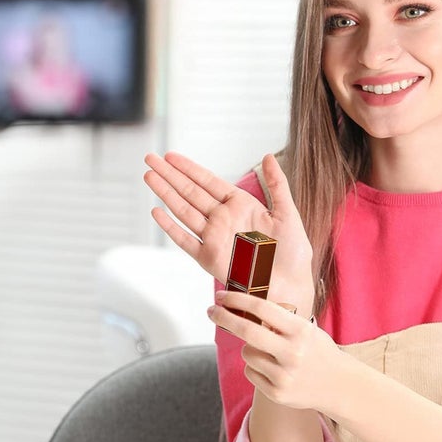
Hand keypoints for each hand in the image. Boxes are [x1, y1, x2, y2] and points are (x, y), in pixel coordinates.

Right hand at [143, 151, 314, 315]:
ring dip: (165, 193)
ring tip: (149, 176)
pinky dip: (171, 227)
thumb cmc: (292, 255)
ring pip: (183, 211)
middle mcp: (224, 220)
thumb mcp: (288, 213)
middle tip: (150, 159)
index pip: (208, 181)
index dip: (189, 168)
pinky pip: (185, 240)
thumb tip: (268, 156)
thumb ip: (277, 184)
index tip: (170, 156)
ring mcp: (214, 238)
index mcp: (241, 206)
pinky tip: (157, 212)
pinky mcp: (209, 259)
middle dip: (169, 175)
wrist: (291, 286)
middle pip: (190, 192)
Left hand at [208, 289, 341, 411]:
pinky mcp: (277, 393)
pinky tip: (274, 370)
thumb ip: (279, 321)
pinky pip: (250, 372)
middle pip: (246, 331)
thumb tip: (240, 306)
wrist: (340, 385)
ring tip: (271, 353)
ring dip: (250, 349)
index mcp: (300, 330)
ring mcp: (284, 375)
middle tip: (211, 310)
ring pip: (247, 353)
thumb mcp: (305, 329)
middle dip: (224, 318)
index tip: (221, 295)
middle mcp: (292, 352)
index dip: (237, 299)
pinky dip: (256, 368)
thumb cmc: (317, 350)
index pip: (262, 308)